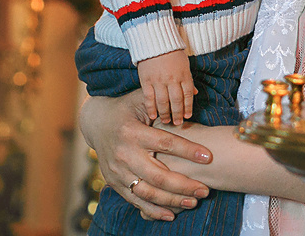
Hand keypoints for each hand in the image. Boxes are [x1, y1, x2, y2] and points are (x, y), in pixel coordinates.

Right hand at [78, 91, 211, 220]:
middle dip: (184, 185)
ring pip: (148, 192)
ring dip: (172, 200)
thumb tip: (195, 92)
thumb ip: (165, 98)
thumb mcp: (140, 97)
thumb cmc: (126, 108)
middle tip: (205, 189)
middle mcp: (124, 153)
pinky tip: (172, 213)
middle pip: (158, 176)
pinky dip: (154, 210)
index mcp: (132, 131)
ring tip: (194, 202)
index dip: (188, 150)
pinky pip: (135, 200)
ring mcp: (117, 171)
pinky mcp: (114, 182)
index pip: (165, 143)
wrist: (96, 123)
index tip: (209, 157)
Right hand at [137, 50, 196, 124]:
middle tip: (177, 123)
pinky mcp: (146, 80)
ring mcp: (158, 80)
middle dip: (177, 114)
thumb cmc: (172, 53)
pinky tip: (153, 115)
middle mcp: (172, 79)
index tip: (187, 116)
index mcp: (183, 74)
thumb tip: (195, 93)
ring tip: (166, 121)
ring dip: (165, 113)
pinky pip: (149, 97)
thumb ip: (188, 80)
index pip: (188, 95)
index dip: (188, 107)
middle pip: (176, 101)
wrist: (155, 40)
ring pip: (163, 102)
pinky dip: (151, 108)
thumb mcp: (185, 64)